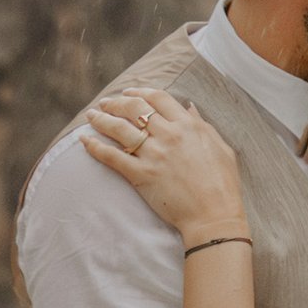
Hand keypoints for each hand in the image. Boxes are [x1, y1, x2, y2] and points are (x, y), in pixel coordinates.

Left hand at [83, 88, 246, 242]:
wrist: (214, 215)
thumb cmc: (223, 184)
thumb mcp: (220, 147)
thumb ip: (202, 125)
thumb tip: (189, 108)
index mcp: (188, 126)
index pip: (158, 98)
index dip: (140, 92)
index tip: (128, 92)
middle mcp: (169, 135)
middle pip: (134, 108)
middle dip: (116, 103)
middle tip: (105, 103)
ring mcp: (153, 155)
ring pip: (119, 129)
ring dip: (101, 119)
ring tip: (91, 116)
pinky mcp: (141, 175)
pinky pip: (112, 157)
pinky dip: (95, 147)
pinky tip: (84, 140)